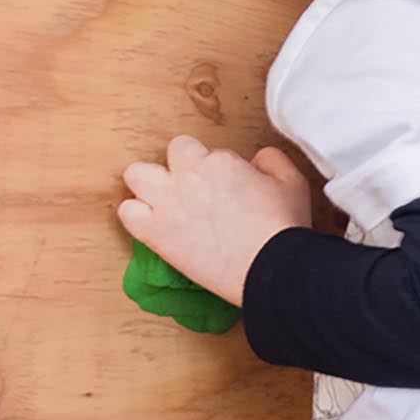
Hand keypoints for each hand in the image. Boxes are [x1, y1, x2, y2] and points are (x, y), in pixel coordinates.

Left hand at [118, 136, 312, 305]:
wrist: (271, 269)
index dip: (211, 165)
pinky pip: (127, 213)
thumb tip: (256, 159)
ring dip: (149, 184)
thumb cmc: (283, 229)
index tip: (220, 183)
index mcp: (219, 161)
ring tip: (166, 201)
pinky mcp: (155, 233)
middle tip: (193, 187)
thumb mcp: (292, 181)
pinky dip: (137, 215)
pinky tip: (155, 224)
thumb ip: (271, 159)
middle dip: (180, 165)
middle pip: (170, 151)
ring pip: (135, 175)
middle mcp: (188, 176)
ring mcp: (167, 204)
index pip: (203, 149)